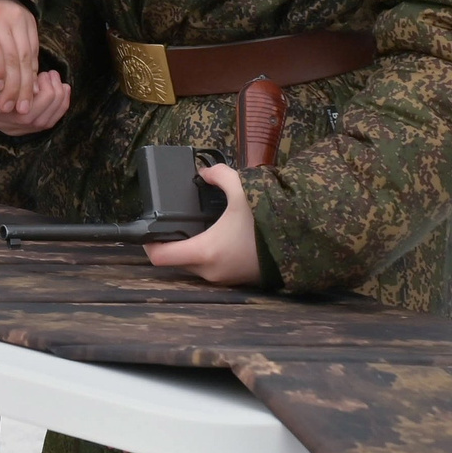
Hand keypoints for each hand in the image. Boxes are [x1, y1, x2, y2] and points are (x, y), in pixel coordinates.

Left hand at [0, 0, 42, 111]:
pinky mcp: (29, 17)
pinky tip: (30, 86)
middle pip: (11, 54)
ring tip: (25, 104)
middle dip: (15, 86)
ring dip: (27, 82)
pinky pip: (34, 48)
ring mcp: (16, 14)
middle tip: (15, 108)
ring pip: (26, 54)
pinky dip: (33, 69)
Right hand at [0, 69, 68, 134]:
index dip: (26, 86)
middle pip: (33, 111)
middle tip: (48, 73)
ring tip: (53, 77)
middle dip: (47, 90)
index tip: (30, 71)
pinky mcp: (32, 130)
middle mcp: (1, 122)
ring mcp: (18, 128)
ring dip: (56, 94)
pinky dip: (62, 102)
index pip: (10, 101)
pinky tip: (62, 88)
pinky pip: (54, 119)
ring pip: (46, 116)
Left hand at [146, 162, 260, 284]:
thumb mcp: (242, 191)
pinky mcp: (239, 280)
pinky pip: (213, 268)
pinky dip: (209, 254)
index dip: (147, 243)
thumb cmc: (269, 223)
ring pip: (195, 265)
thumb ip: (219, 176)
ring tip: (196, 227)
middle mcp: (211, 271)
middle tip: (173, 222)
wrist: (304, 246)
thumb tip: (206, 172)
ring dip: (192, 248)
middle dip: (172, 242)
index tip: (147, 230)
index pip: (160, 257)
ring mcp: (225, 279)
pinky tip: (217, 237)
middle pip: (176, 260)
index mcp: (204, 252)